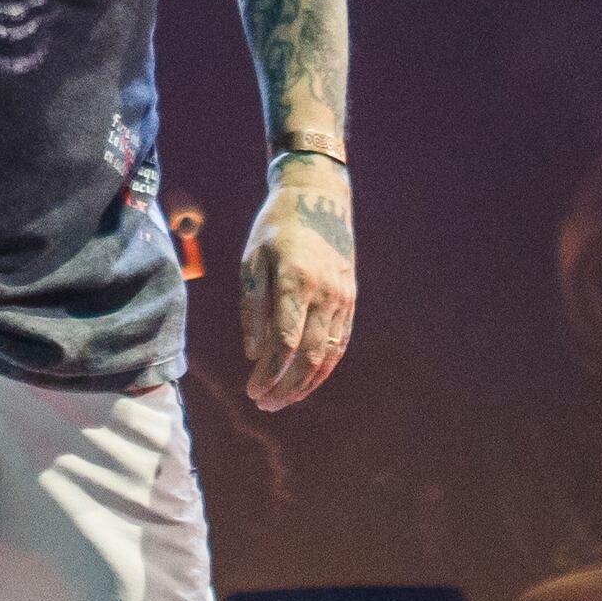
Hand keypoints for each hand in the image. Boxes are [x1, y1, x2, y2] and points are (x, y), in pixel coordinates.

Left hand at [238, 161, 356, 411]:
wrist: (319, 196)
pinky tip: (307, 379)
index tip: (251, 390)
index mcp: (295, 281)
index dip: (269, 374)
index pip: (285, 343)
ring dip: (307, 383)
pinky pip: (339, 341)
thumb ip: (252, 306)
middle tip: (265, 404)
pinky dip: (324, 366)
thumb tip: (254, 352)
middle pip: (309, 356)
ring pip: (328, 354)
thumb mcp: (252, 258)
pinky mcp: (350, 298)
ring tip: (283, 400)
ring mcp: (342, 297)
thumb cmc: (276, 227)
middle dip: (286, 387)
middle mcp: (324, 293)